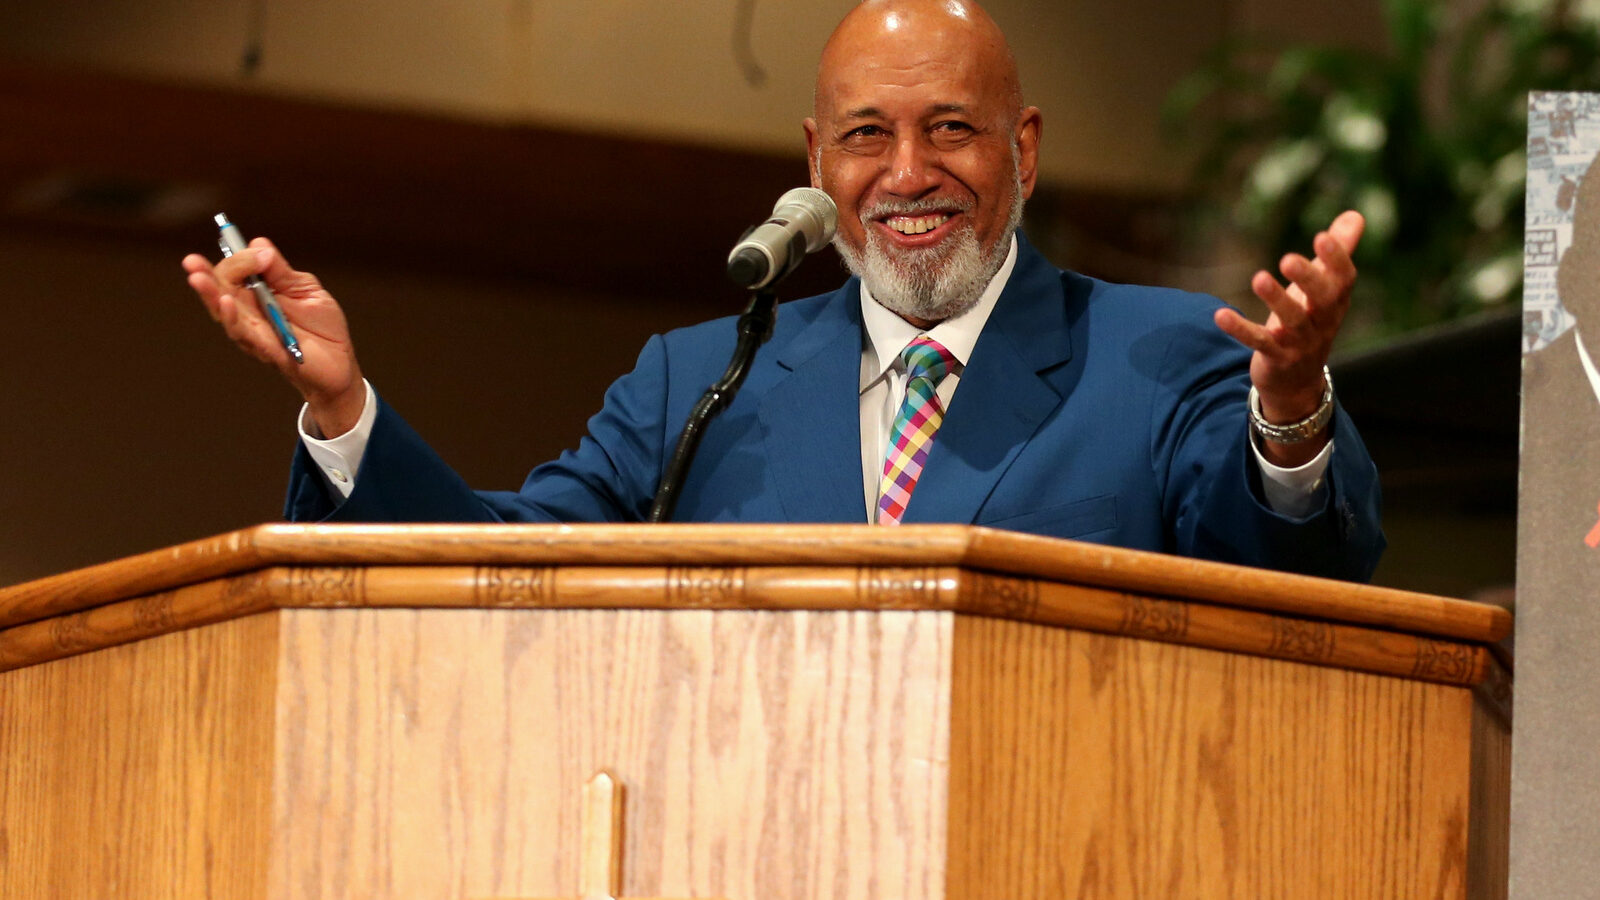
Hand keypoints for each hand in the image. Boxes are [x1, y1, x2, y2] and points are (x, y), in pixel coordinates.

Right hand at [183, 238, 365, 436]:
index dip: (240, 259)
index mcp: (256, 293)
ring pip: (225, 313)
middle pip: (220, 291)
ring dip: (211, 295)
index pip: (234, 272)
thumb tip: (258, 243)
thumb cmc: (322, 325)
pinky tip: (225, 304)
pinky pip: (246, 335)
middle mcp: (248, 312)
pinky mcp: (267, 350)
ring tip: (198, 279)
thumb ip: (281, 270)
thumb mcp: (304, 288)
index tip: (261, 253)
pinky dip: (235, 319)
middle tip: (192, 262)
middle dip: (205, 275)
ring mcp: (254, 332)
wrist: (341, 361)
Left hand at [1214, 210, 1362, 465]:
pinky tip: (1220, 315)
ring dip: (1275, 300)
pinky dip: (1240, 330)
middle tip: (1288, 259)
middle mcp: (1322, 321)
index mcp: (1335, 301)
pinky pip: (1258, 342)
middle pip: (1322, 300)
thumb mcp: (1324, 288)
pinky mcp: (1275, 357)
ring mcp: (1299, 342)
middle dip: (1308, 279)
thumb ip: (1338, 251)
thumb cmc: (1310, 321)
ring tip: (1258, 278)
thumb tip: (1355, 215)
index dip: (1336, 258)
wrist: (1298, 382)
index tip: (1322, 236)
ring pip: (1291, 321)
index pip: (1344, 278)